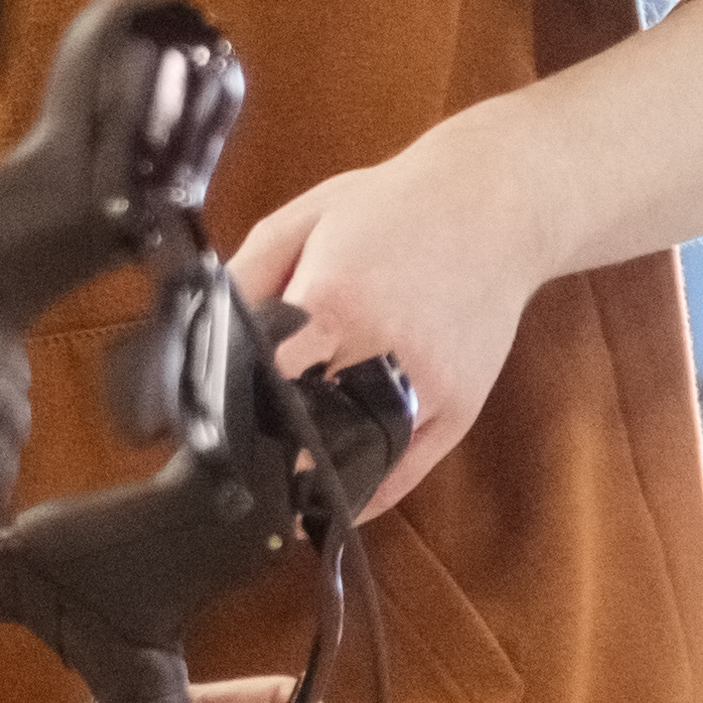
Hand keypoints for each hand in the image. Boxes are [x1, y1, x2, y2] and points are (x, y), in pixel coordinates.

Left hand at [224, 136, 548, 521]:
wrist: (498, 202)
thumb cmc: (393, 207)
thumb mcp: (303, 218)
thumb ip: (246, 277)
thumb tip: (205, 338)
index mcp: (336, 300)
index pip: (266, 380)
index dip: (237, 408)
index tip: (213, 428)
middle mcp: (385, 352)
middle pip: (307, 427)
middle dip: (272, 443)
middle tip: (239, 460)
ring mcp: (428, 388)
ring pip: (355, 463)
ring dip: (314, 479)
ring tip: (278, 485)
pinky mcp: (460, 410)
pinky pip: (405, 474)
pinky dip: (363, 493)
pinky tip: (328, 500)